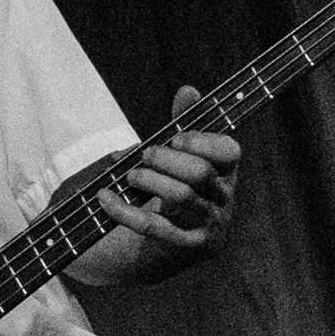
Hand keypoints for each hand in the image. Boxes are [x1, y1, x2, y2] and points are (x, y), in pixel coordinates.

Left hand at [94, 84, 238, 254]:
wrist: (166, 245)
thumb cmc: (175, 190)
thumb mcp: (180, 158)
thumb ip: (185, 126)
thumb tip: (188, 90)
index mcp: (226, 172)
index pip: (229, 151)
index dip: (201, 141)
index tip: (175, 138)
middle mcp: (223, 198)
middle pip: (200, 172)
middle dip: (165, 159)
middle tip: (145, 156)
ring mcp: (209, 224)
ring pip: (181, 196)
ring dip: (149, 180)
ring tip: (130, 175)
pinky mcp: (187, 246)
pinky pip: (155, 228)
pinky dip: (124, 210)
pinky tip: (105, 198)